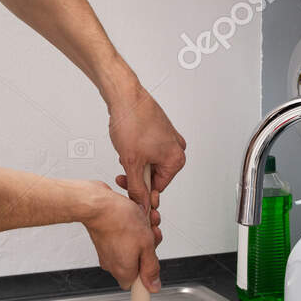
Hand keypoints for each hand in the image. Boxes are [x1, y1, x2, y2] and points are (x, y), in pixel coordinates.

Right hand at [80, 181, 161, 290]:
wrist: (97, 204)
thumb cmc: (118, 220)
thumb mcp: (145, 244)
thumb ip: (151, 267)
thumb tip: (153, 285)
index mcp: (124, 271)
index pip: (139, 287)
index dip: (149, 276)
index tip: (152, 267)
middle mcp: (113, 266)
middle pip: (138, 264)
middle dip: (148, 249)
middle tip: (150, 236)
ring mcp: (108, 253)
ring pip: (132, 250)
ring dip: (141, 237)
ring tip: (143, 223)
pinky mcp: (105, 242)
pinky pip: (123, 241)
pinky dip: (131, 231)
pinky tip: (134, 220)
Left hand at [107, 82, 186, 210]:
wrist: (125, 96)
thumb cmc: (132, 123)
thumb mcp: (131, 162)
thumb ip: (137, 187)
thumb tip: (141, 204)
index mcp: (176, 159)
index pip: (158, 187)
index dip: (140, 189)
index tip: (127, 185)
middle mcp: (177, 149)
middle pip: (155, 175)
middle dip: (137, 172)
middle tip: (123, 166)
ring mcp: (170, 139)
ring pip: (150, 162)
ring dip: (136, 161)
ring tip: (125, 151)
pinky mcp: (162, 130)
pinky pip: (150, 149)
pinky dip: (137, 150)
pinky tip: (128, 142)